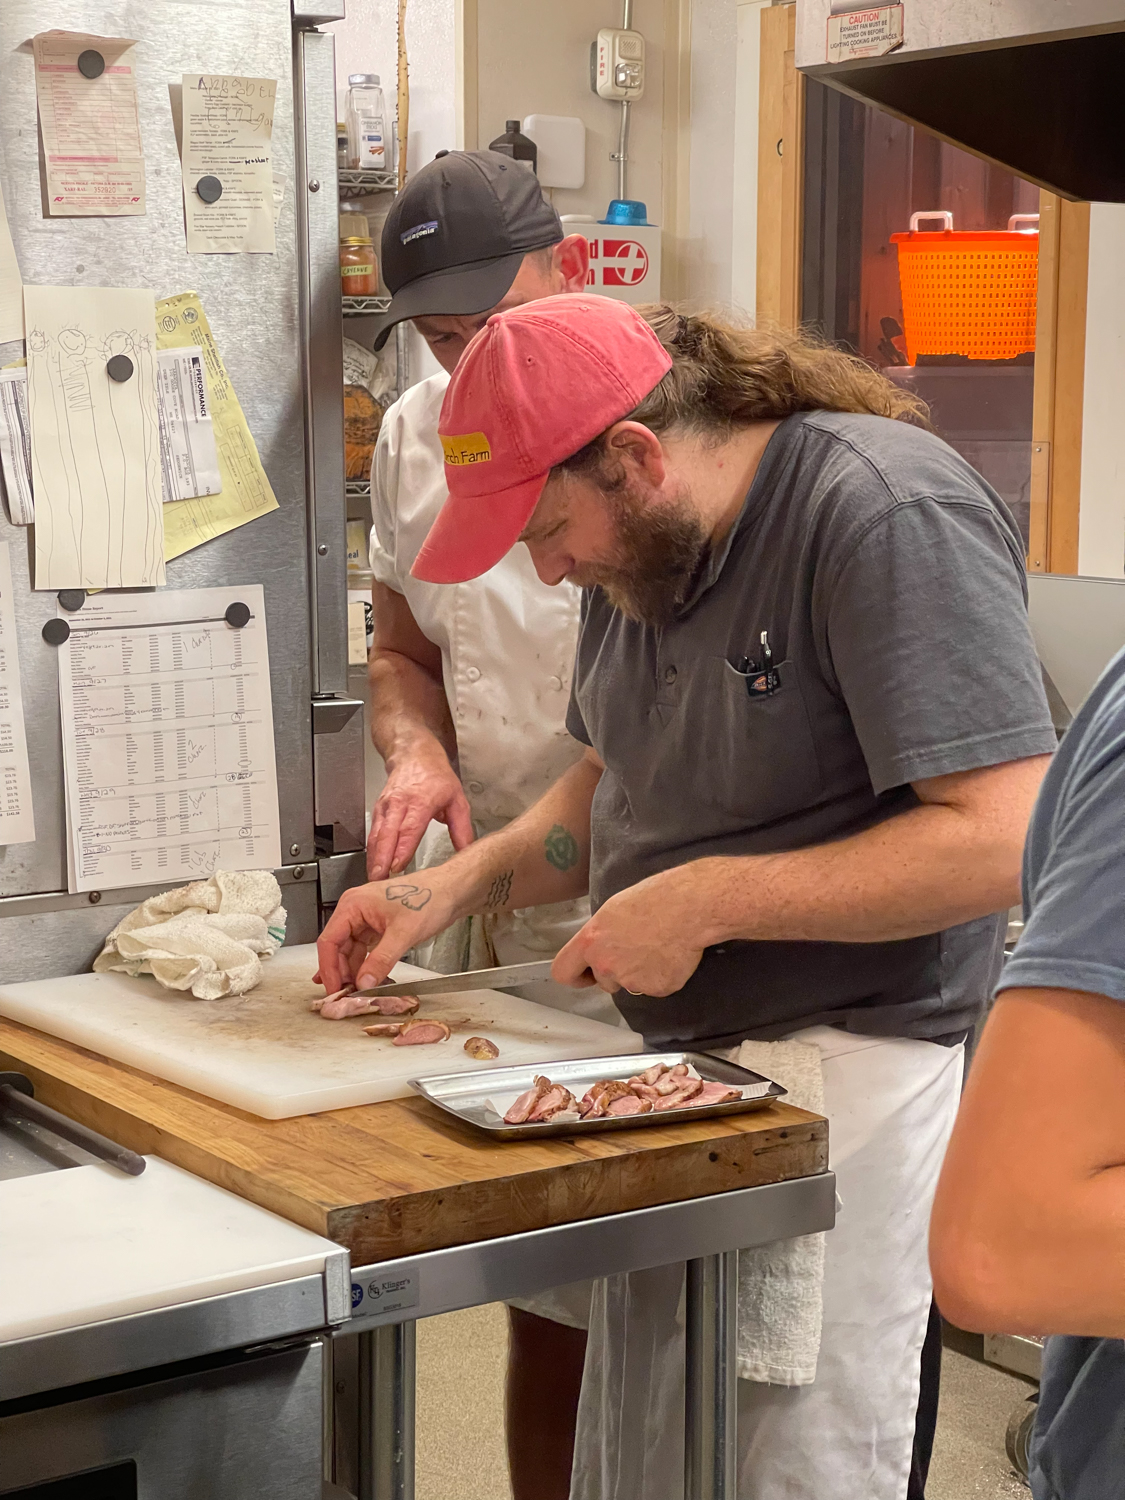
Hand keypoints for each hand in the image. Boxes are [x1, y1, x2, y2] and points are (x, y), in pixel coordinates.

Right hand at [316, 871, 458, 993]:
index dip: (329, 968)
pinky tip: (367, 979)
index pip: (329, 941)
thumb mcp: (403, 933)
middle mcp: (355, 910)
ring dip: (353, 971)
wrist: (452, 891)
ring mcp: (366, 918)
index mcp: (353, 904)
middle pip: (337, 947)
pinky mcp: (378, 926)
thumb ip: (381, 960)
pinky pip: (364, 949)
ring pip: (350, 950)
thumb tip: (364, 982)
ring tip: (356, 991)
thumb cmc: (430, 897)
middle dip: (341, 972)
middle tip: (345, 995)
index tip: (334, 989)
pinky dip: (365, 965)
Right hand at [367, 738, 474, 879]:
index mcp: (421, 801)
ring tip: (374, 878)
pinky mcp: (378, 809)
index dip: (402, 848)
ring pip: (377, 835)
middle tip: (379, 880)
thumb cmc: (436, 776)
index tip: (398, 866)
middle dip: (382, 859)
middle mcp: (400, 803)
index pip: (409, 828)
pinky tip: (373, 865)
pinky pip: (373, 832)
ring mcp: (386, 806)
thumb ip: (462, 829)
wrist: (415, 754)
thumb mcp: (457, 799)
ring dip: (374, 858)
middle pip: (388, 834)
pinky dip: (372, 850)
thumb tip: (467, 853)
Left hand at [551, 867, 706, 996]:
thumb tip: (600, 945)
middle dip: (614, 971)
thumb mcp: (613, 910)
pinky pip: (654, 987)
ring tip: (656, 946)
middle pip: (602, 980)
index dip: (574, 975)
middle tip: (635, 949)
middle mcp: (606, 965)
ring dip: (638, 973)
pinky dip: (661, 976)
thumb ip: (600, 935)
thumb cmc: (654, 898)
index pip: (562, 972)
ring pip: (629, 984)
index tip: (584, 974)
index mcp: (590, 942)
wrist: (690, 907)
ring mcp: (631, 980)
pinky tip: (670, 955)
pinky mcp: (656, 989)